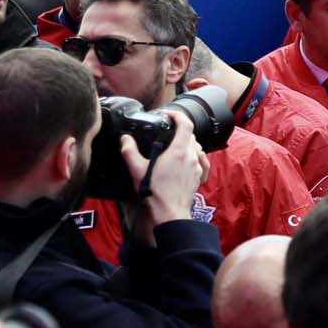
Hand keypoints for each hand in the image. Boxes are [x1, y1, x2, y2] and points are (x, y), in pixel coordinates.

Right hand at [123, 110, 209, 235]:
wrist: (170, 213)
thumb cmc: (155, 192)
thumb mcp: (137, 170)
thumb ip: (129, 151)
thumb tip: (125, 139)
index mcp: (179, 151)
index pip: (185, 124)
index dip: (177, 115)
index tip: (168, 114)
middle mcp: (191, 156)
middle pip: (190, 135)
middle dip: (179, 129)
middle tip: (167, 131)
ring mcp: (197, 167)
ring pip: (196, 147)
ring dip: (187, 142)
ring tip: (174, 145)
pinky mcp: (199, 176)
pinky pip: (202, 161)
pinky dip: (195, 156)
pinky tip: (189, 159)